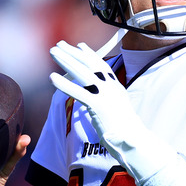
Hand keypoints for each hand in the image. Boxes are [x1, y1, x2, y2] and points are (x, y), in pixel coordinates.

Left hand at [49, 41, 172, 182]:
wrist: (133, 140)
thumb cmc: (125, 129)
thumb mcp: (117, 107)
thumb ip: (108, 98)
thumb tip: (99, 96)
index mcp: (115, 87)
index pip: (101, 65)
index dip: (89, 55)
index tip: (79, 45)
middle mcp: (111, 87)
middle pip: (89, 65)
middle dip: (72, 53)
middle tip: (58, 45)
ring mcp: (105, 95)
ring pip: (82, 73)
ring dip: (66, 61)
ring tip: (53, 52)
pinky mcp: (98, 106)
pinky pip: (78, 92)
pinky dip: (64, 84)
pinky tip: (52, 77)